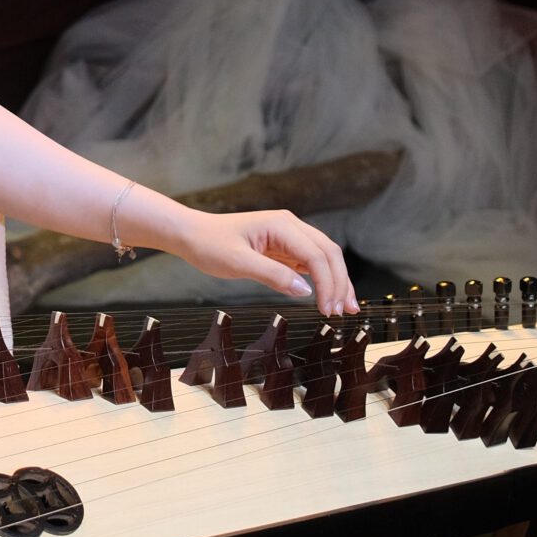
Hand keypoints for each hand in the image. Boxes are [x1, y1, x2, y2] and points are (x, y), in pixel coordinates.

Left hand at [174, 208, 357, 315]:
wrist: (191, 234)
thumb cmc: (210, 244)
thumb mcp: (238, 262)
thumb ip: (273, 275)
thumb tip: (306, 292)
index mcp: (282, 224)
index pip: (317, 255)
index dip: (328, 283)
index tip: (328, 309)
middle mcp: (290, 226)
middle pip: (329, 253)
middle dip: (340, 282)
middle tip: (344, 312)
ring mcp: (288, 235)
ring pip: (324, 257)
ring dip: (336, 281)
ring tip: (345, 307)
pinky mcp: (283, 246)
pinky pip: (310, 261)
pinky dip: (322, 279)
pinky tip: (327, 295)